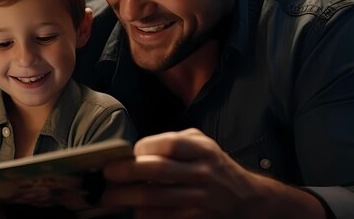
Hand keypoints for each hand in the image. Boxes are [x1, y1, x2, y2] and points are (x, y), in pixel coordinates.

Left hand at [101, 128, 325, 218]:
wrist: (246, 200)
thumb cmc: (215, 166)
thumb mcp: (203, 143)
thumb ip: (174, 141)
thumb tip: (137, 149)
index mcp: (202, 150)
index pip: (168, 145)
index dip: (143, 148)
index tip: (126, 153)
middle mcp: (203, 174)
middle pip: (158, 172)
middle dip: (127, 172)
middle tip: (107, 174)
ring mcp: (200, 201)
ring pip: (157, 200)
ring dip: (128, 198)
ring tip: (109, 197)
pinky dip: (144, 216)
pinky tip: (133, 211)